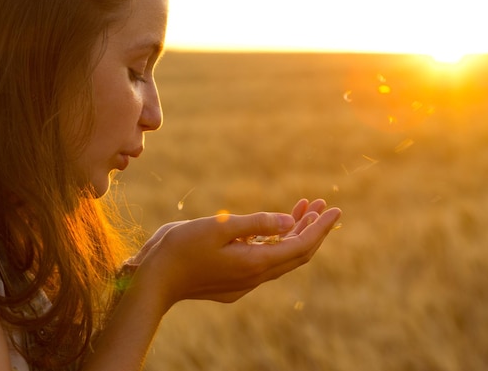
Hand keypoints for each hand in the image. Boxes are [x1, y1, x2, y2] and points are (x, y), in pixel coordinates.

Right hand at [131, 199, 340, 311]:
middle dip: (313, 227)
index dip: (321, 227)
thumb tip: (289, 220)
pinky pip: (266, 260)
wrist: (153, 282)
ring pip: (281, 256)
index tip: (334, 209)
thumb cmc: (180, 248)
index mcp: (255, 262)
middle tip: (322, 204)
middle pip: (296, 253)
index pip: (301, 245)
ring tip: (304, 207)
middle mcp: (255, 276)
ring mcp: (245, 282)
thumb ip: (256, 223)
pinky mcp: (234, 282)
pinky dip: (276, 241)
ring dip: (294, 232)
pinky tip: (274, 226)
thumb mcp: (218, 227)